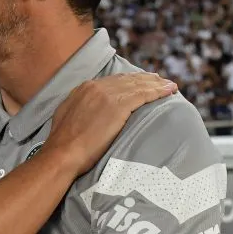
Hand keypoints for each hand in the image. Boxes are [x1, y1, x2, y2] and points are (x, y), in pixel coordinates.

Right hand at [43, 72, 176, 175]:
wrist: (62, 153)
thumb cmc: (63, 144)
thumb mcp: (67, 116)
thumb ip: (80, 108)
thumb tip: (88, 111)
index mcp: (85, 88)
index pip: (114, 80)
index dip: (130, 80)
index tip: (141, 82)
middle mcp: (96, 87)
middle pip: (129, 80)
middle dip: (147, 80)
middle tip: (161, 81)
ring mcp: (107, 95)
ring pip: (139, 85)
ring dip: (157, 84)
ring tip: (170, 86)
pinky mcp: (118, 107)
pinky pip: (144, 95)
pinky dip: (158, 92)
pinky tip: (169, 91)